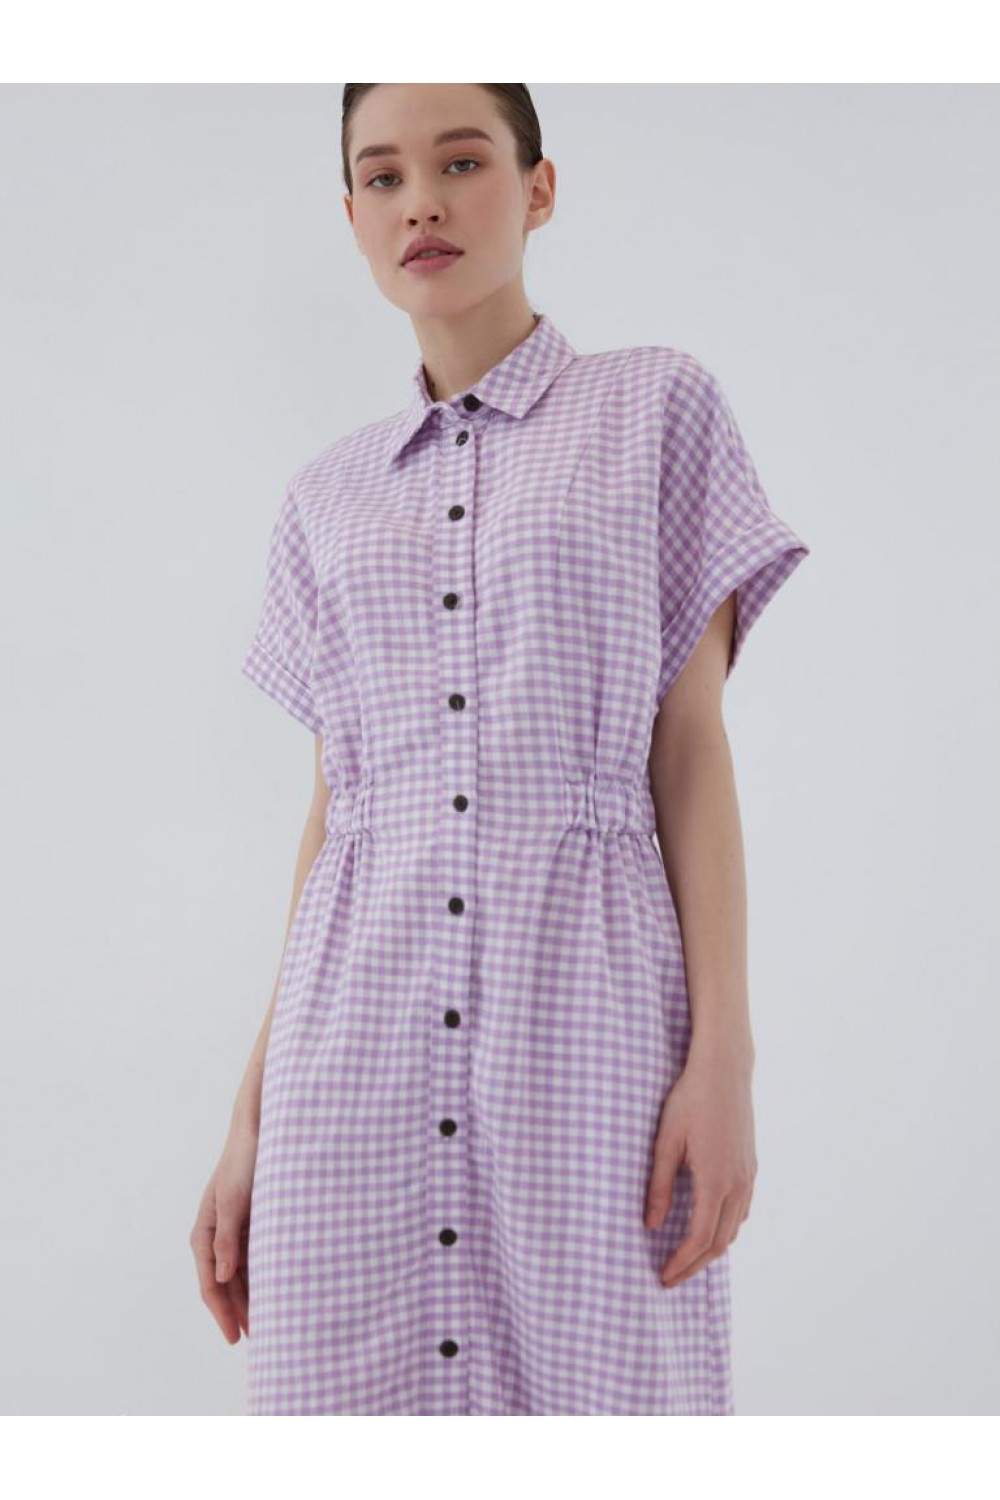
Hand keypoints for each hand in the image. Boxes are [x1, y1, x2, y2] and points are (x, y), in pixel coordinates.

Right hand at [190, 1123, 257, 1342]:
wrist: (262, 1130)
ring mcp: (234, 1230)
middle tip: (260, 1340)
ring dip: (252, 1298)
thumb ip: (227, 1238)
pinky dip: (263, 1277)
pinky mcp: (252, 1223)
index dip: (222, 1313)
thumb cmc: (245, 1161)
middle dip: (238, 1312)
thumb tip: (222, 1276)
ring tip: (271, 1324)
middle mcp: (216, 1235)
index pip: (211, 1283)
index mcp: (204, 1231)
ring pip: (241, 1274)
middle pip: (225, 1284)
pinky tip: (277, 1291)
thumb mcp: (234, 1200)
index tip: (235, 1338)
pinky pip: (255, 1258)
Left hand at [643, 1042, 756, 1286]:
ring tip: (687, 1258)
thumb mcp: (666, 1142)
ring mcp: (748, 1175)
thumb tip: (651, 1225)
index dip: (681, 1262)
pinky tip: (710, 1226)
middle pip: (719, 1242)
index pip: (699, 1238)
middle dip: (695, 1265)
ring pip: (734, 1228)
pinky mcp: (751, 1166)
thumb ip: (659, 1185)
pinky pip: (742, 1210)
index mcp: (715, 1181)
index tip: (664, 1276)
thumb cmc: (689, 1101)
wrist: (724, 1071)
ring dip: (711, 1249)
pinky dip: (726, 1228)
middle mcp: (738, 1184)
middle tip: (672, 1277)